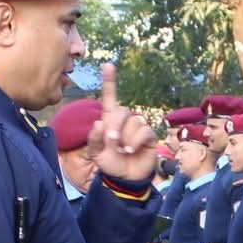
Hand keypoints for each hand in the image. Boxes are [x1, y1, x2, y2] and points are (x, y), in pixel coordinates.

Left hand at [88, 63, 156, 184]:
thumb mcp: (95, 153)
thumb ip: (94, 139)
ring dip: (125, 138)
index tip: (108, 64)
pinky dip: (135, 141)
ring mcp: (138, 127)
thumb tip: (98, 123)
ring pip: (134, 122)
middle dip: (115, 126)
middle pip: (122, 111)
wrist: (124, 178)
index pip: (110, 97)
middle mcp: (125, 120)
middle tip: (111, 141)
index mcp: (109, 119)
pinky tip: (130, 150)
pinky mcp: (149, 136)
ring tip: (122, 150)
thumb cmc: (109, 163)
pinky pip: (144, 131)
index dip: (109, 81)